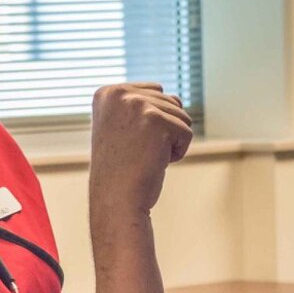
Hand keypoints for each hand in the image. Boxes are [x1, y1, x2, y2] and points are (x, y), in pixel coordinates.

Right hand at [90, 83, 192, 221]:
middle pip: (171, 102)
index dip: (151, 124)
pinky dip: (177, 153)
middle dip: (163, 132)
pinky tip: (154, 162)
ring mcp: (137, 104)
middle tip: (137, 152)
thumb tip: (176, 99)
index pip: (154, 93)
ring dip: (170, 142)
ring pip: (181, 117)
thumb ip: (141, 107)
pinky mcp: (156, 120)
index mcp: (108, 93)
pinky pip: (186, 133)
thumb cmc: (121, 171)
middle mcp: (119, 94)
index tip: (128, 143)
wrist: (116, 199)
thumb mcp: (121, 129)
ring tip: (145, 156)